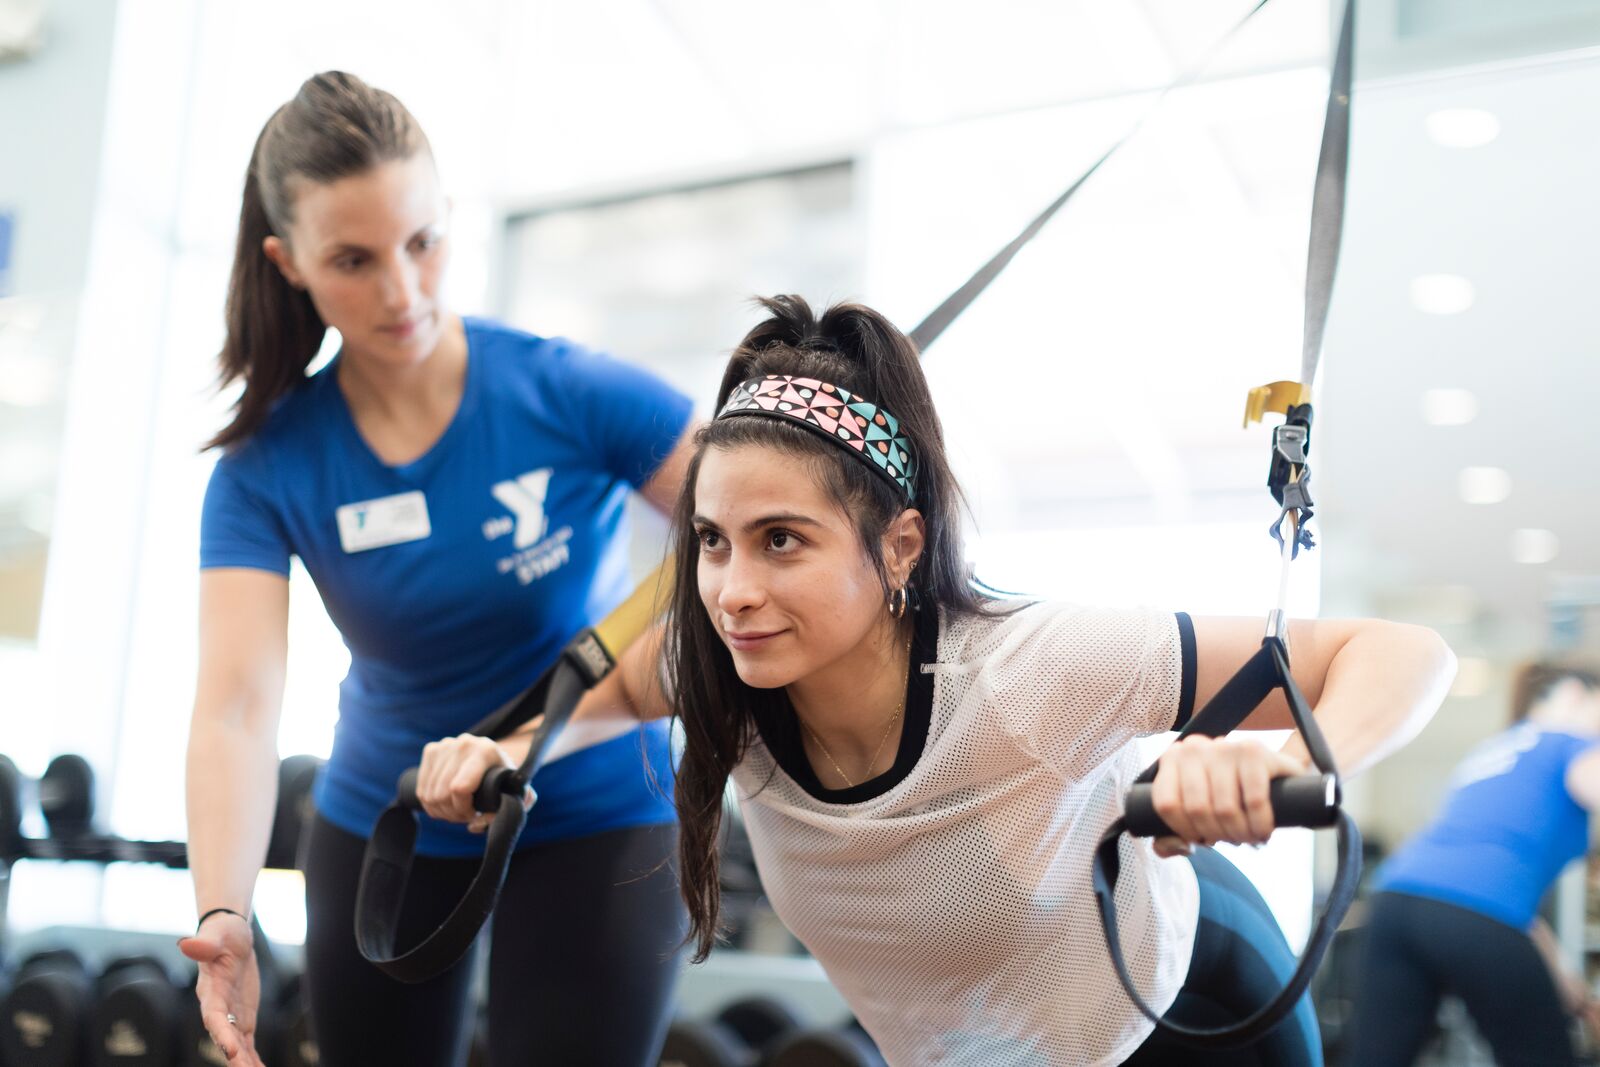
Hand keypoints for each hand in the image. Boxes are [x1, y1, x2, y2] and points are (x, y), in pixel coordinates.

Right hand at [178, 913, 264, 1065]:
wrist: (231, 938)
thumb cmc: (222, 934)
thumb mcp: (217, 935)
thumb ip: (204, 944)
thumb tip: (185, 943)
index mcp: (210, 991)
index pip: (213, 1017)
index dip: (221, 1034)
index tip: (231, 1051)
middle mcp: (217, 1009)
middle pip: (225, 1037)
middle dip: (235, 1057)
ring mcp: (230, 1016)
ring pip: (237, 1045)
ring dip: (245, 1062)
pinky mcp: (242, 1019)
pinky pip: (247, 1042)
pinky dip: (252, 1057)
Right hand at [416, 733, 534, 832]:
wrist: (491, 755)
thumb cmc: (504, 778)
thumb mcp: (517, 792)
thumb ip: (511, 809)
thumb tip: (476, 823)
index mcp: (485, 751)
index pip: (459, 788)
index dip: (463, 809)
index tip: (474, 814)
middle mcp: (463, 744)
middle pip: (442, 794)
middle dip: (453, 813)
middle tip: (465, 815)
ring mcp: (445, 745)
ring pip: (429, 794)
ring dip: (441, 811)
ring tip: (456, 810)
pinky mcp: (431, 750)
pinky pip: (422, 789)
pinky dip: (430, 804)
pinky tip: (444, 804)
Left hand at [1148, 735, 1305, 858]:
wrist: (1276, 775)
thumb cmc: (1231, 797)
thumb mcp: (1197, 813)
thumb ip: (1172, 837)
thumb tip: (1181, 846)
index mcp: (1173, 759)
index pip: (1166, 804)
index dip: (1187, 831)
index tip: (1204, 839)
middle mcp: (1194, 748)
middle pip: (1197, 809)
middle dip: (1218, 835)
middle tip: (1233, 839)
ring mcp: (1223, 746)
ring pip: (1225, 808)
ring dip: (1240, 834)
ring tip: (1249, 836)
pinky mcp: (1253, 751)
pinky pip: (1253, 801)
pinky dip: (1260, 825)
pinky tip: (1263, 830)